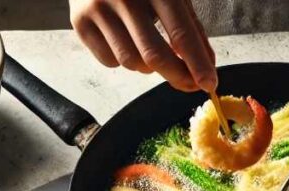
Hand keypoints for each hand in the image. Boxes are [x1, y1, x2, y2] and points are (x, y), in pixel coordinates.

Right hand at [70, 0, 216, 91]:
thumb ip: (190, 29)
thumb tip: (206, 68)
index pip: (181, 33)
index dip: (197, 64)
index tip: (209, 85)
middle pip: (154, 55)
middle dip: (176, 76)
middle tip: (188, 84)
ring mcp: (99, 9)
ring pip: (132, 63)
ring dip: (148, 67)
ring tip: (150, 49)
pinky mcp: (80, 22)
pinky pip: (110, 61)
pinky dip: (123, 61)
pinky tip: (125, 41)